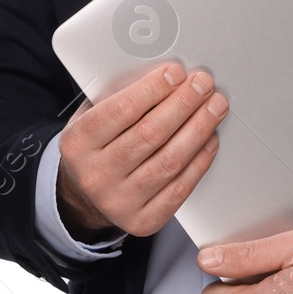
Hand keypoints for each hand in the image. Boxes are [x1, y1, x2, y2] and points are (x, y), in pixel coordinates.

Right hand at [55, 62, 227, 238]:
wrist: (85, 195)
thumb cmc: (97, 144)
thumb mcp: (92, 115)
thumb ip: (120, 94)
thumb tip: (166, 74)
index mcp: (78, 144)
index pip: (121, 110)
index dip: (154, 88)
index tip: (176, 72)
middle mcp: (95, 176)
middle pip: (151, 134)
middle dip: (184, 103)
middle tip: (203, 84)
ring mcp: (119, 202)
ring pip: (169, 161)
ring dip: (199, 128)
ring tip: (215, 106)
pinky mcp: (143, 221)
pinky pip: (179, 188)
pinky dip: (200, 160)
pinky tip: (210, 139)